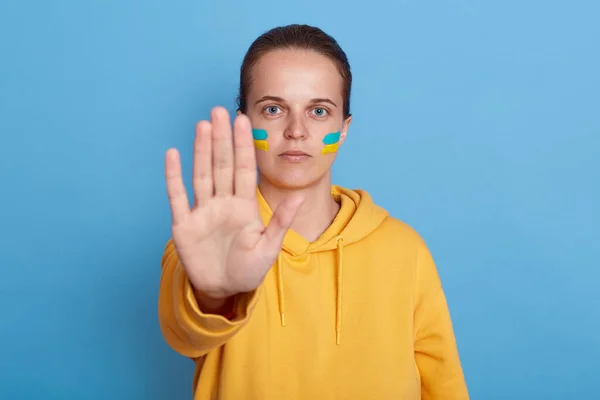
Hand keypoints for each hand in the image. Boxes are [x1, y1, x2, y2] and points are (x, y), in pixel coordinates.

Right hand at [164, 107, 302, 301]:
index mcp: (244, 205)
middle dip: (221, 139)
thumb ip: (281, 222)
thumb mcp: (269, 247)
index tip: (243, 120)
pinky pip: (177, 197)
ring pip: (202, 175)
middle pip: (222, 165)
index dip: (244, 145)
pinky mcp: (184, 225)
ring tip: (202, 125)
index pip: (245, 169)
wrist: (224, 290)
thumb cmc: (249, 269)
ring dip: (201, 151)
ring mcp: (203, 211)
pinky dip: (174, 177)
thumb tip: (299, 197)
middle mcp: (223, 202)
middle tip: (218, 111)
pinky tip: (173, 155)